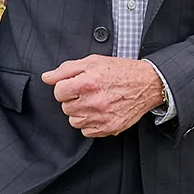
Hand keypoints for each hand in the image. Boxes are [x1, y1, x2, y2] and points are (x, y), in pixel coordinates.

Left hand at [41, 55, 163, 137]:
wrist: (147, 83)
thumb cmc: (120, 71)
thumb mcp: (93, 62)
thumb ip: (66, 69)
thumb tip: (46, 77)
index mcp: (88, 82)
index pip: (58, 92)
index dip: (65, 87)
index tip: (76, 84)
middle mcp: (94, 101)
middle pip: (65, 107)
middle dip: (74, 99)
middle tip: (89, 91)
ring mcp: (102, 117)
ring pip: (74, 121)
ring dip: (81, 112)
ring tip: (95, 101)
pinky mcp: (109, 128)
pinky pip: (86, 131)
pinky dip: (90, 123)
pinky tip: (100, 112)